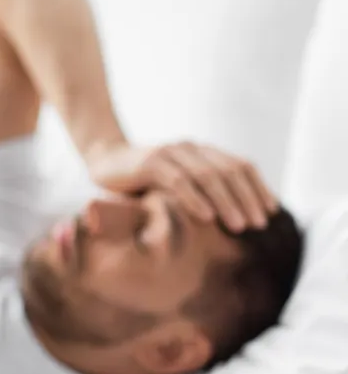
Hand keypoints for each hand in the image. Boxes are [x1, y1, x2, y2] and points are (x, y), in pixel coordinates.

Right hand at [86, 141, 278, 231]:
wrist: (103, 159)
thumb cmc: (141, 179)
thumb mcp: (174, 183)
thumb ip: (198, 191)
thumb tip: (231, 218)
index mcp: (201, 151)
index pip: (240, 165)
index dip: (259, 187)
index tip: (271, 212)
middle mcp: (190, 148)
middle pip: (229, 171)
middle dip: (248, 198)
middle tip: (259, 225)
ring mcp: (170, 153)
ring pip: (208, 176)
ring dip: (227, 202)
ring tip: (240, 225)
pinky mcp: (150, 162)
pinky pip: (178, 182)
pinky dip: (195, 199)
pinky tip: (207, 217)